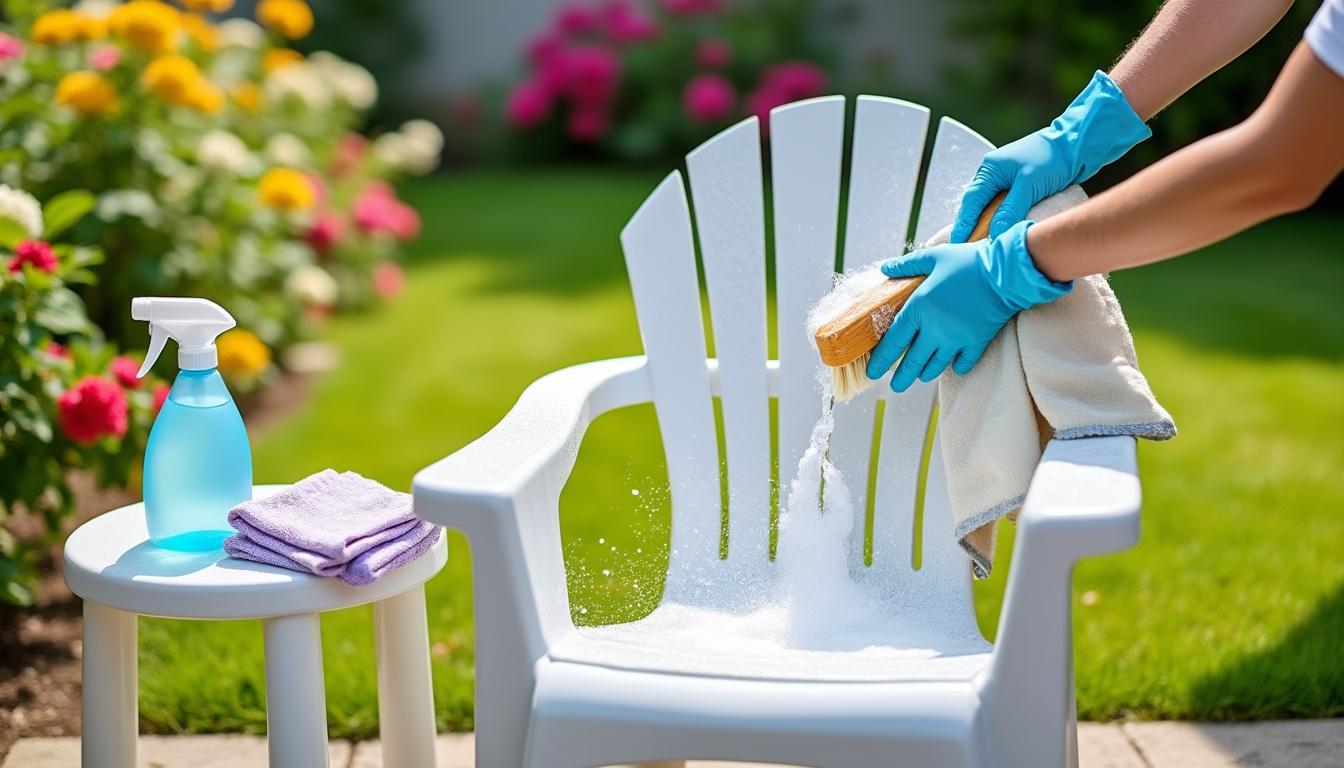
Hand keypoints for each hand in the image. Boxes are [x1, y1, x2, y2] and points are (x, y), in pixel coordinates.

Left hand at [866, 221, 1071, 390]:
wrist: (1004, 273)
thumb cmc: (967, 262)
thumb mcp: (934, 257)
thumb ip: (907, 265)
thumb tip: (885, 269)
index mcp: (919, 309)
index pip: (893, 341)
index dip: (881, 359)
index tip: (873, 372)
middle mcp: (934, 329)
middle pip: (912, 361)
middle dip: (901, 377)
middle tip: (895, 386)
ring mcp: (956, 339)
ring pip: (935, 365)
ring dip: (925, 373)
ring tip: (919, 377)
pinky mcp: (976, 342)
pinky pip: (963, 363)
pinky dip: (957, 367)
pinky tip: (954, 367)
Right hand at [950, 70, 1151, 242]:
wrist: (1077, 144)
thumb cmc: (1053, 158)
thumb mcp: (1029, 185)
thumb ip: (1010, 210)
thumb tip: (996, 233)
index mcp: (990, 169)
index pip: (971, 202)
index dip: (964, 225)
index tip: (958, 244)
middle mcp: (994, 174)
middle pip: (978, 206)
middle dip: (974, 228)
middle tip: (969, 249)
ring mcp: (1007, 180)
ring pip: (992, 208)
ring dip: (990, 225)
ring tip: (985, 245)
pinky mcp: (1020, 186)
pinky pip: (1005, 207)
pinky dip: (1003, 220)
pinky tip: (1004, 232)